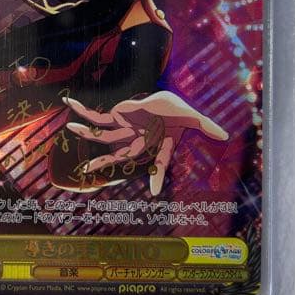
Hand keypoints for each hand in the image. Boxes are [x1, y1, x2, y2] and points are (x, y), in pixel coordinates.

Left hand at [63, 91, 227, 196]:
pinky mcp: (117, 116)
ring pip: (103, 135)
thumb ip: (205, 126)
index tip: (156, 193)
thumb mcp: (191, 117)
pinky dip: (84, 111)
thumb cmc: (176, 111)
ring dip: (86, 132)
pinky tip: (70, 104)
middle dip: (103, 161)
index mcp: (155, 145)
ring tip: (70, 130)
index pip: (159, 163)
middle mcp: (137, 141)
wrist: (164, 100)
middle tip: (87, 170)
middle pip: (118, 154)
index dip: (158, 176)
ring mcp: (125, 129)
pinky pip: (97, 116)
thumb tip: (225, 135)